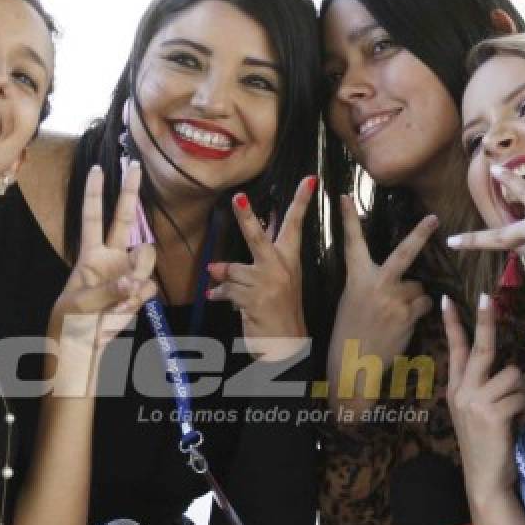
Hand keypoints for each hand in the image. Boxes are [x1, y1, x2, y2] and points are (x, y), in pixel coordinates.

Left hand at [53, 163, 156, 357]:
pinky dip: (137, 300)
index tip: (97, 168)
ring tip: (119, 300)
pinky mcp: (139, 293)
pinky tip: (121, 312)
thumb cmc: (69, 324)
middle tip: (134, 165)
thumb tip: (133, 280)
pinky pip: (149, 287)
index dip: (94, 193)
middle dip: (129, 192)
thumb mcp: (79, 305)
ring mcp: (128, 274)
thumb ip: (108, 290)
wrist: (81, 350)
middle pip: (123, 218)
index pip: (91, 217)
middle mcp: (111, 258)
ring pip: (145, 258)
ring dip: (137, 276)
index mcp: (89, 255)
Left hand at [206, 175, 317, 360]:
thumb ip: (259, 261)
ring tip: (221, 286)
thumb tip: (230, 253)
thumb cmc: (280, 311)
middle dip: (246, 218)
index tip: (309, 179)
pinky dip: (220, 293)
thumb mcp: (277, 281)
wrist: (285, 346)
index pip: (296, 225)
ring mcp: (267, 284)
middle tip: (238, 197)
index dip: (301, 201)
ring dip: (226, 280)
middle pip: (258, 238)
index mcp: (290, 260)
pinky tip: (216, 297)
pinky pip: (227, 289)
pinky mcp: (254, 299)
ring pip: (234, 270)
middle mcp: (280, 268)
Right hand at [327, 195, 437, 386]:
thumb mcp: (351, 300)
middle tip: (434, 218)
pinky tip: (404, 323)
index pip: (352, 243)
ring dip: (414, 297)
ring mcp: (393, 300)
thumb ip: (371, 283)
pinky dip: (418, 311)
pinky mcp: (407, 317)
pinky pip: (423, 305)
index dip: (347, 218)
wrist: (353, 365)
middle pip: (403, 253)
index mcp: (356, 278)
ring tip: (396, 314)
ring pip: (418, 287)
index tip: (345, 196)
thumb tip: (398, 275)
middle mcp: (375, 285)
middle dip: (420, 234)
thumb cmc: (350, 332)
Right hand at [443, 294, 524, 503]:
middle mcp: (462, 391)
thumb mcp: (491, 412)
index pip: (455, 350)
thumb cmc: (491, 446)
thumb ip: (504, 389)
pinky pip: (521, 396)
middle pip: (481, 347)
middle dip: (486, 321)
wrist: (486, 481)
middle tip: (489, 297)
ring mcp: (474, 401)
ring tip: (521, 413)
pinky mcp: (491, 413)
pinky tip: (522, 423)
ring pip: (513, 374)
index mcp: (458, 389)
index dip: (453, 324)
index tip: (447, 299)